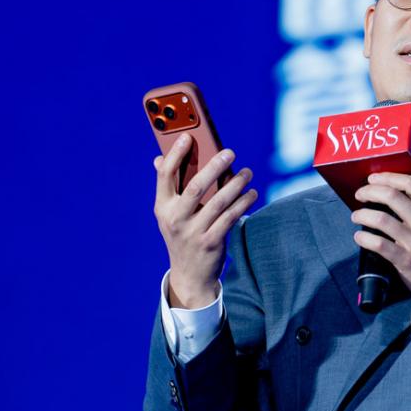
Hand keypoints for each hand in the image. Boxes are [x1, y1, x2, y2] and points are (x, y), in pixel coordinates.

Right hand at [153, 134, 257, 308]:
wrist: (189, 274)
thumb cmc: (182, 235)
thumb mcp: (170, 214)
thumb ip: (169, 187)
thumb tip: (159, 158)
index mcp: (162, 207)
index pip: (165, 175)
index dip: (175, 154)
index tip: (188, 136)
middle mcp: (175, 218)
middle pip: (196, 186)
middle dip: (214, 166)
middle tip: (229, 152)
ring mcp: (193, 232)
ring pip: (218, 201)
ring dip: (236, 184)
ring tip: (247, 172)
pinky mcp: (211, 242)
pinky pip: (230, 217)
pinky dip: (243, 203)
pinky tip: (252, 193)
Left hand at [350, 172, 410, 319]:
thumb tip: (399, 197)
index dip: (388, 177)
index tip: (374, 178)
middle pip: (392, 196)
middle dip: (370, 191)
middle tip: (360, 194)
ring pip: (381, 219)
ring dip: (363, 214)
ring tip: (356, 215)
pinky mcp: (406, 260)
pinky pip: (379, 244)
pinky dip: (364, 238)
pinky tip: (359, 236)